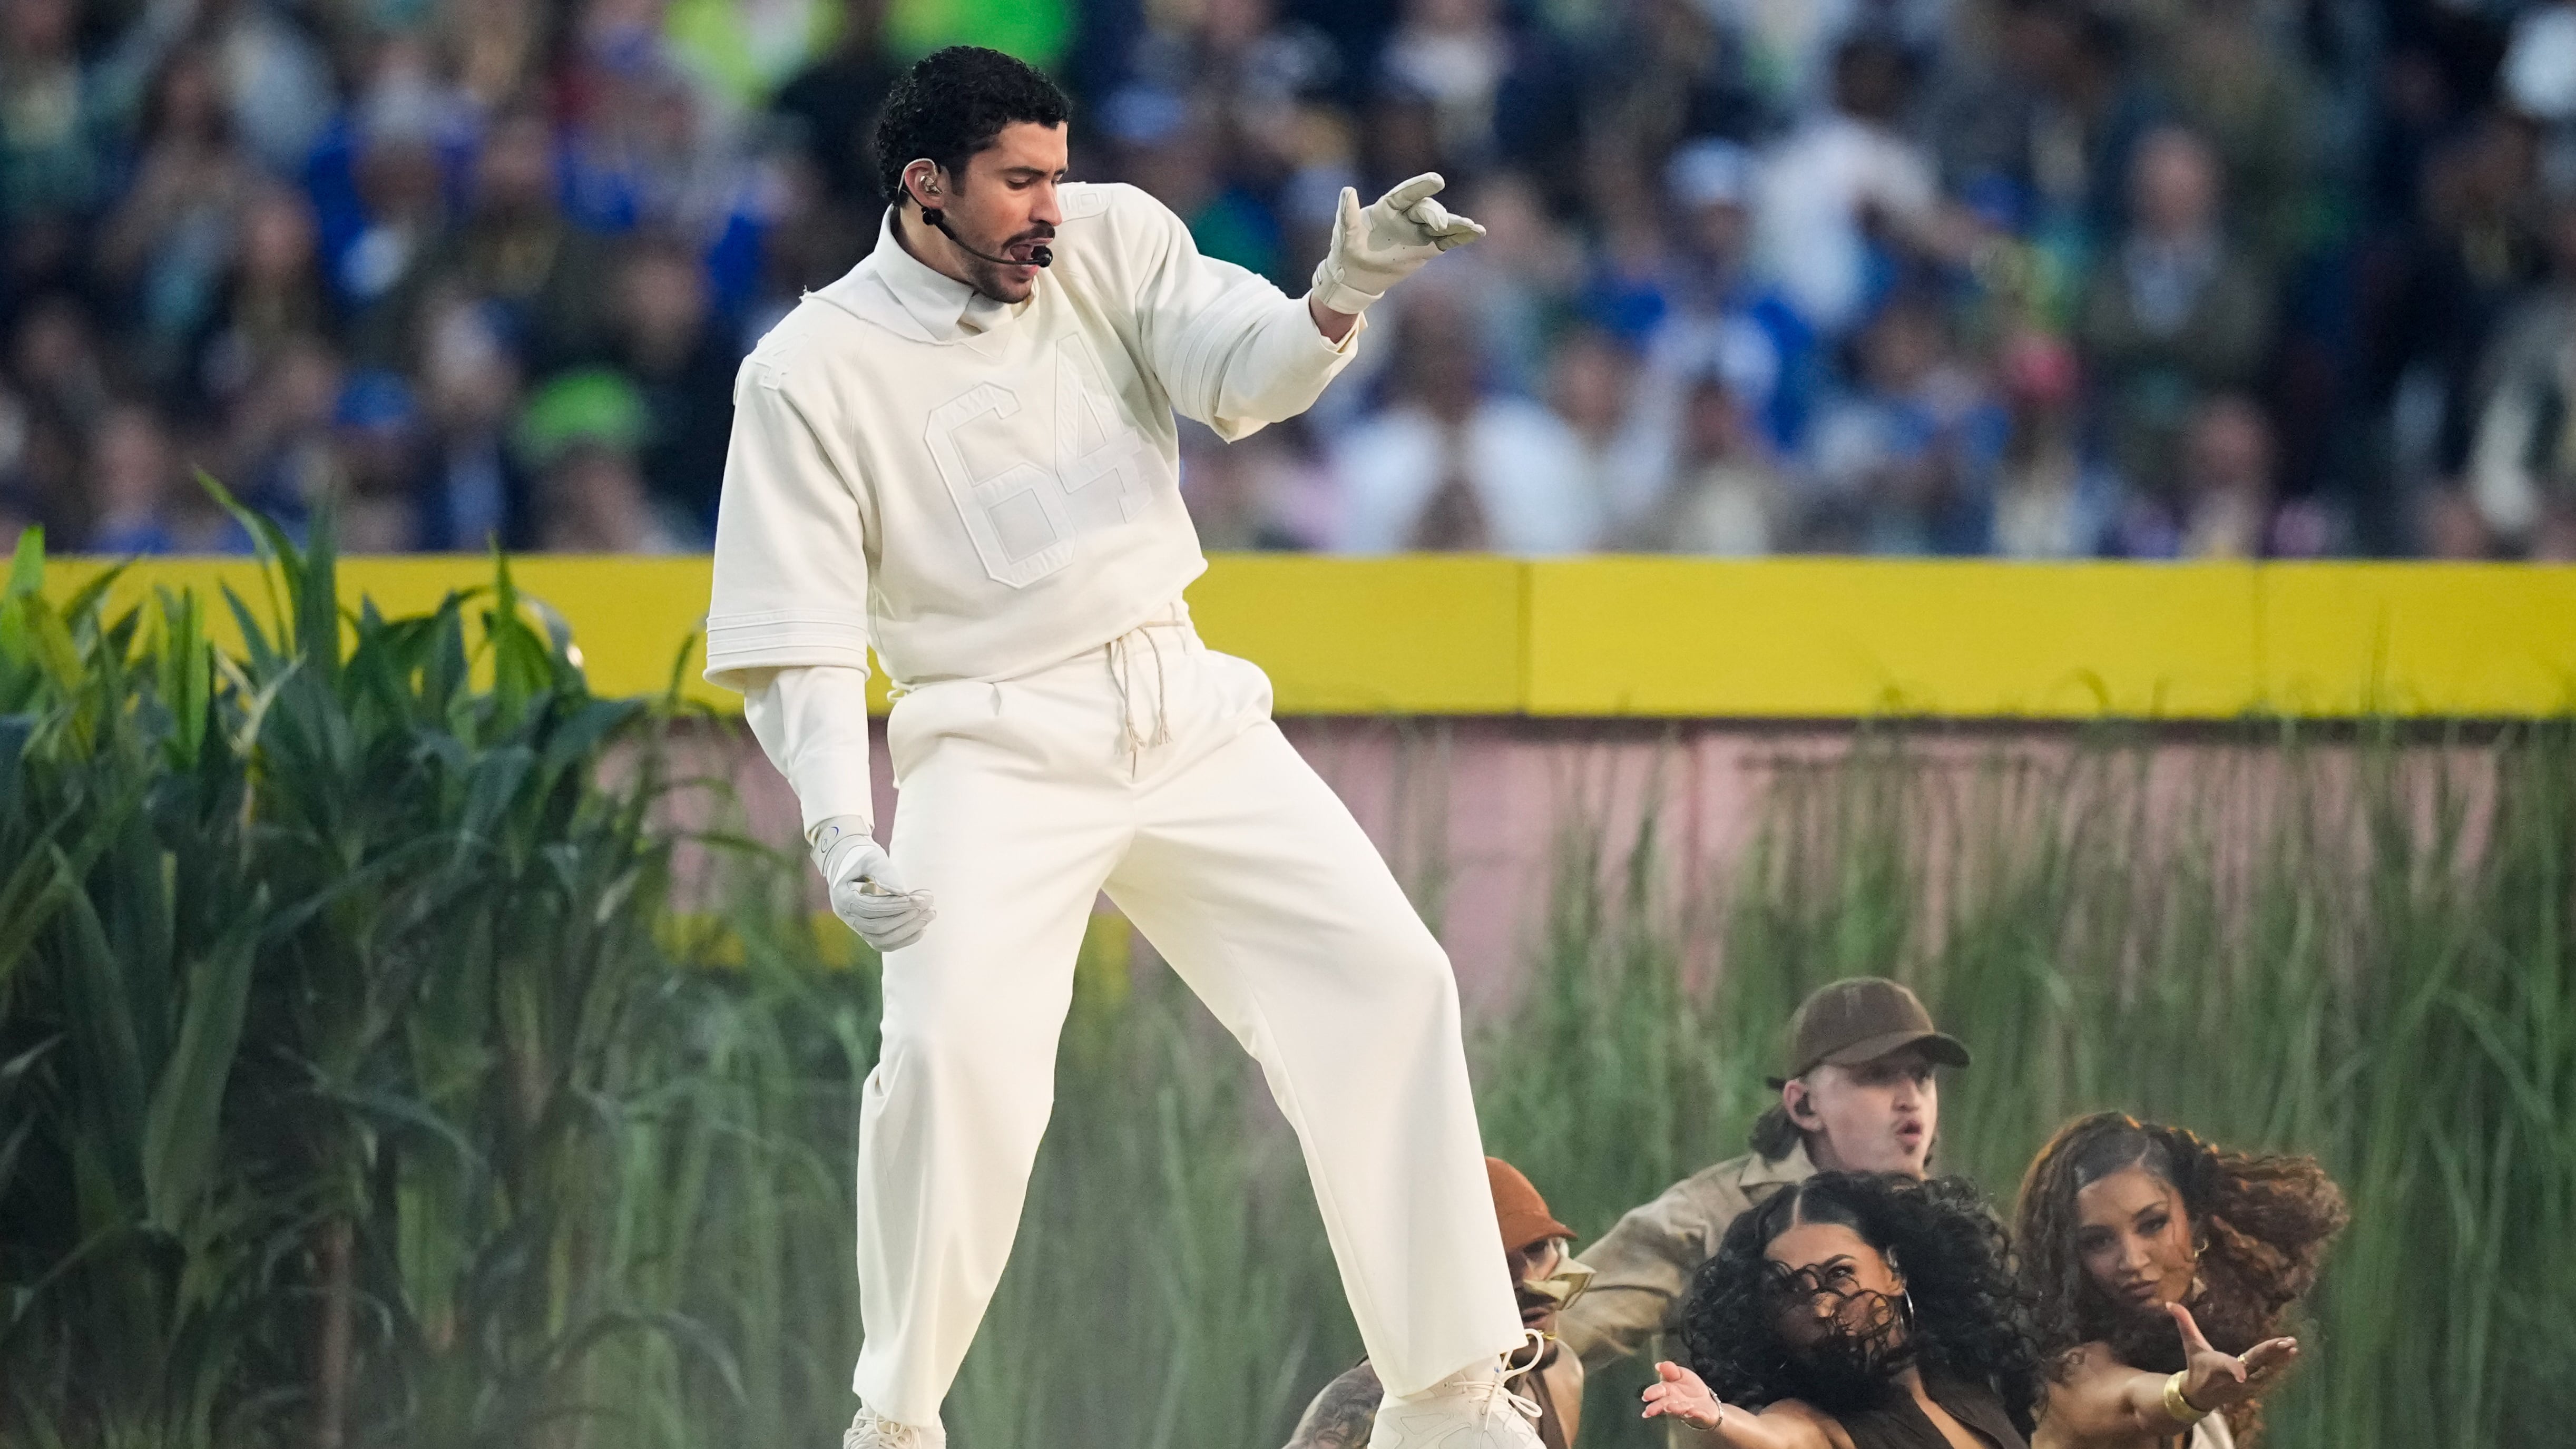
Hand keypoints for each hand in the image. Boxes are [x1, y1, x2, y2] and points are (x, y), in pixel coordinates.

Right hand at [811, 816, 934, 951]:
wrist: (847, 861)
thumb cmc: (860, 856)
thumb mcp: (871, 857)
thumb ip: (884, 872)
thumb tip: (903, 892)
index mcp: (843, 896)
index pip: (871, 908)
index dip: (896, 905)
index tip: (920, 899)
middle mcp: (846, 915)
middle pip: (877, 928)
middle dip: (906, 918)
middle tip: (930, 906)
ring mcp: (854, 924)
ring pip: (881, 939)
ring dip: (908, 930)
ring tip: (930, 914)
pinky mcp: (865, 929)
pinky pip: (883, 943)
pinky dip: (903, 939)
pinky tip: (922, 929)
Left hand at [1308, 172, 1485, 315]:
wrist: (1356, 275)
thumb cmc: (1347, 251)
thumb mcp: (1344, 234)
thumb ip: (1347, 214)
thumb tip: (1348, 190)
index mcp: (1387, 207)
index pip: (1407, 193)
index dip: (1421, 186)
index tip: (1437, 181)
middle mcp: (1406, 215)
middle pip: (1426, 209)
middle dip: (1436, 214)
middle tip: (1441, 224)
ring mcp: (1419, 231)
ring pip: (1442, 224)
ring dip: (1457, 224)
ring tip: (1473, 227)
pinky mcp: (1427, 248)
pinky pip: (1447, 240)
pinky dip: (1462, 236)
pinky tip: (1477, 232)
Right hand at [1641, 1361, 1730, 1430]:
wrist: (1706, 1402)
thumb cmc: (1689, 1388)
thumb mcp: (1680, 1375)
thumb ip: (1671, 1370)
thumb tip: (1659, 1365)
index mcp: (1667, 1392)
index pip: (1658, 1391)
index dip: (1652, 1393)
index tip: (1646, 1396)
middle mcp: (1674, 1403)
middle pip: (1664, 1404)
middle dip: (1657, 1407)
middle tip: (1649, 1411)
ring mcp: (1687, 1411)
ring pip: (1680, 1411)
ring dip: (1675, 1409)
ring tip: (1670, 1407)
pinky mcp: (1700, 1416)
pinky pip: (1698, 1415)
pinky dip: (1695, 1414)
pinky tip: (1693, 1411)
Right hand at [2170, 1302, 2296, 1415]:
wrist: (2200, 1396)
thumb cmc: (2196, 1366)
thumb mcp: (2190, 1345)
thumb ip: (2184, 1324)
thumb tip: (2170, 1303)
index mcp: (2217, 1368)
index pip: (2226, 1368)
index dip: (2234, 1370)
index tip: (2242, 1376)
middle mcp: (2234, 1379)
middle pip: (2255, 1365)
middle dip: (2271, 1355)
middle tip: (2288, 1343)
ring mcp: (2246, 1386)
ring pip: (2267, 1373)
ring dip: (2281, 1361)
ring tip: (2293, 1347)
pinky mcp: (2254, 1388)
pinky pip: (2269, 1376)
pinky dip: (2280, 1366)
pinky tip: (2291, 1354)